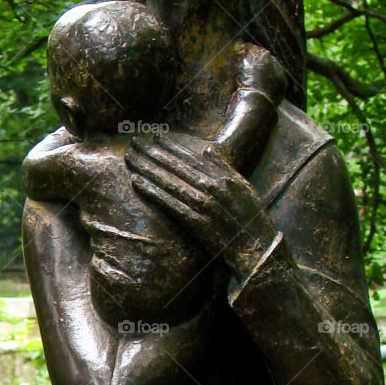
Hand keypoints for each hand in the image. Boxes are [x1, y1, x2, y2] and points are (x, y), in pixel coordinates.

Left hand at [126, 132, 278, 279]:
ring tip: (130, 158)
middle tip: (135, 141)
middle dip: (153, 152)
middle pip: (176, 166)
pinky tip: (137, 182)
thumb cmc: (249, 219)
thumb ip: (224, 168)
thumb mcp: (243, 187)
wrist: (255, 248)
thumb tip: (207, 150)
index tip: (155, 136)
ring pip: (169, 182)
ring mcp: (203, 205)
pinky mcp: (195, 222)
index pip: (191, 157)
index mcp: (223, 177)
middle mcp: (212, 187)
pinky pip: (169, 204)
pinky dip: (152, 192)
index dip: (171, 146)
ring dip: (147, 168)